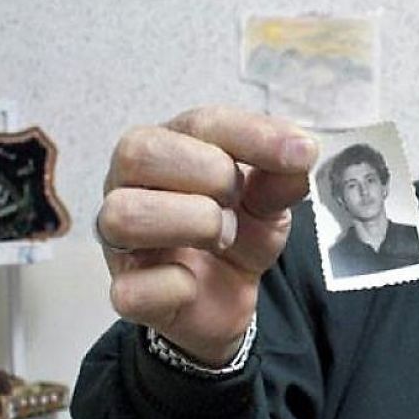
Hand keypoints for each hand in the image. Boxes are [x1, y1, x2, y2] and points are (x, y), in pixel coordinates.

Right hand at [97, 107, 317, 365]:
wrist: (230, 295)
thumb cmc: (239, 231)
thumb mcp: (270, 199)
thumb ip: (283, 175)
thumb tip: (301, 151)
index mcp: (167, 146)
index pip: (200, 123)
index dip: (253, 136)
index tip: (301, 154)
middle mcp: (129, 183)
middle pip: (139, 151)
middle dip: (209, 175)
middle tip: (237, 202)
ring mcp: (118, 238)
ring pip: (123, 214)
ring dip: (190, 224)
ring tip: (222, 238)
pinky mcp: (125, 290)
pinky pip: (131, 288)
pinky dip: (176, 285)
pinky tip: (193, 282)